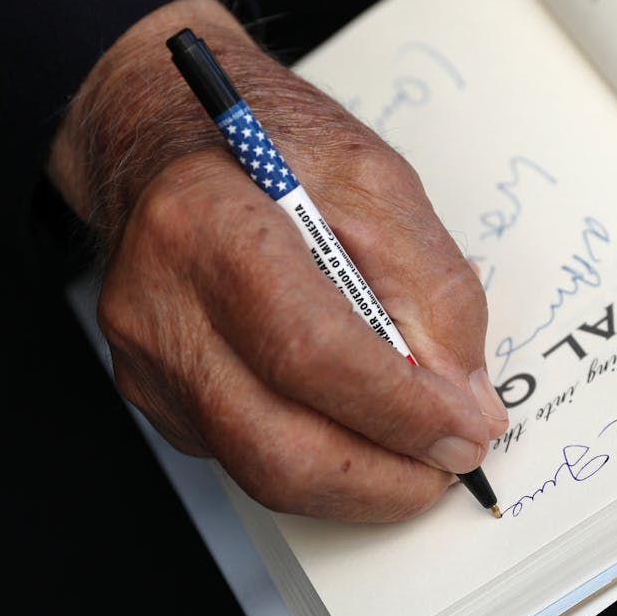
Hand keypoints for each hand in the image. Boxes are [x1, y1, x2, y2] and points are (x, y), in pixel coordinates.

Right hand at [49, 0, 506, 521]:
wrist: (166, 132)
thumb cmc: (272, 143)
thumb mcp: (378, 181)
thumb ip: (433, 286)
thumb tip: (466, 396)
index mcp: (211, 226)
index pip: (310, 352)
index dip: (400, 410)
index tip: (468, 431)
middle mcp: (161, 304)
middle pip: (275, 442)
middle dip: (384, 476)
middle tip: (452, 460)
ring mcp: (148, 359)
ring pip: (259, 470)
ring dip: (359, 483)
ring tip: (420, 455)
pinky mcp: (154, 393)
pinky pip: (245, 456)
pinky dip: (319, 459)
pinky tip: (360, 426)